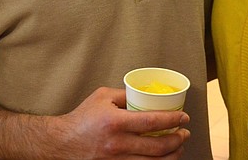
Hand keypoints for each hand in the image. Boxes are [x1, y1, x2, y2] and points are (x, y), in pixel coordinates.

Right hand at [51, 87, 189, 158]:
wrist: (62, 142)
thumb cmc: (82, 118)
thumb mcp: (102, 96)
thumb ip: (125, 94)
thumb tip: (146, 94)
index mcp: (116, 123)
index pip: (153, 122)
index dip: (173, 120)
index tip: (184, 117)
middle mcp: (118, 144)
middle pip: (158, 147)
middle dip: (177, 140)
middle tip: (185, 133)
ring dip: (172, 156)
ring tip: (179, 147)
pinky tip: (163, 159)